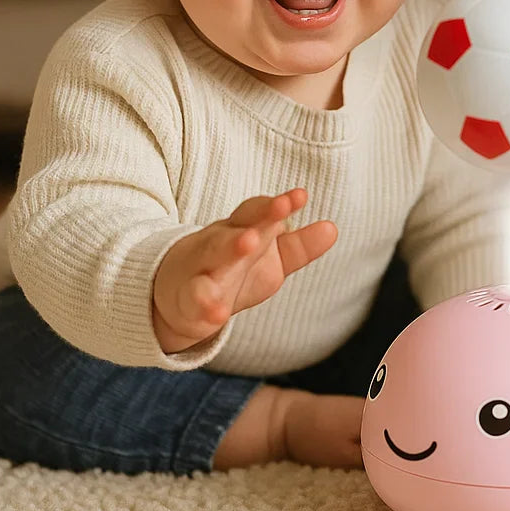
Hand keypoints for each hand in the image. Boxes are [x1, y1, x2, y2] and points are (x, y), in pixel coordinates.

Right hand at [153, 188, 336, 352]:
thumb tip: (332, 229)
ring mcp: (200, 270)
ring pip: (213, 255)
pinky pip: (195, 301)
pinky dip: (205, 306)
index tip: (300, 196)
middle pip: (239, 223)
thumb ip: (299, 247)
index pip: (256, 212)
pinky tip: (218, 313)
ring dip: (230, 247)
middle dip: (259, 217)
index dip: (276, 204)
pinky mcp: (187, 301)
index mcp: (239, 231)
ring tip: (249, 242)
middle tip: (282, 208)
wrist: (176, 300)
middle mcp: (219, 244)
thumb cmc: (232, 271)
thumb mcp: (268, 260)